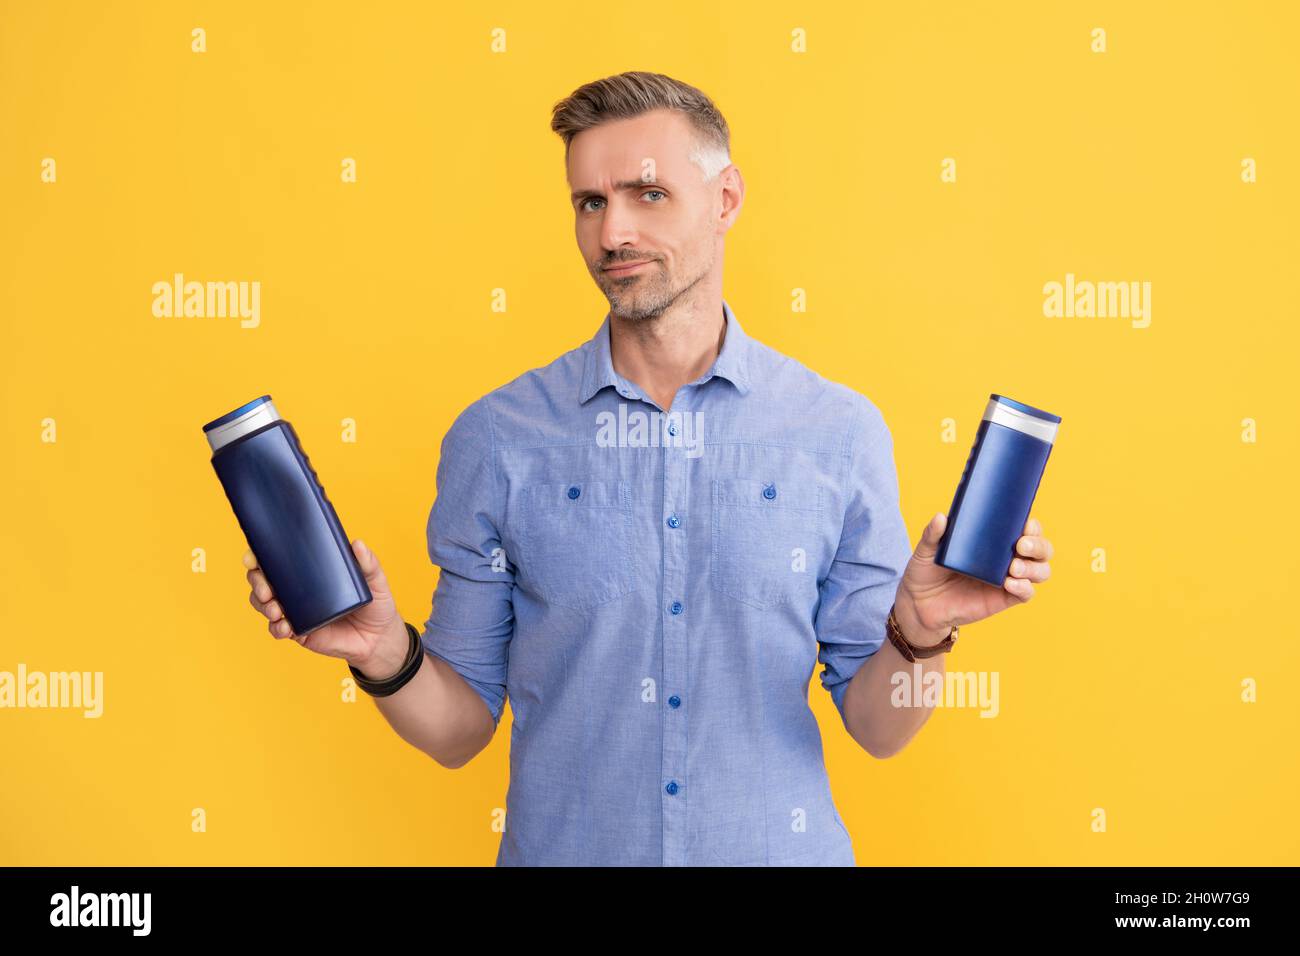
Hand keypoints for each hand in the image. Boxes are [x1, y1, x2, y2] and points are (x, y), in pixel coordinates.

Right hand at [244, 539, 406, 674]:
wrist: (380, 638)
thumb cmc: (375, 604)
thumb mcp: (375, 581)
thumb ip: (369, 563)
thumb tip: (357, 544)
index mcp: (310, 570)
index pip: (277, 558)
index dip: (259, 555)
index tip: (253, 557)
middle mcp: (298, 589)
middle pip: (263, 580)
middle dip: (257, 582)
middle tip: (267, 589)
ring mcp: (296, 610)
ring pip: (264, 604)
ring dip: (262, 605)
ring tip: (275, 609)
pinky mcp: (300, 631)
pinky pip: (278, 629)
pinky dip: (276, 628)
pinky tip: (285, 627)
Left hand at [893, 512, 1052, 642]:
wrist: (919, 604)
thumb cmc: (926, 571)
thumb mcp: (926, 550)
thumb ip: (932, 534)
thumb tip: (941, 517)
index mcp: (993, 539)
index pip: (1024, 528)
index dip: (1032, 525)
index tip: (1026, 523)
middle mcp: (1006, 557)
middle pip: (1041, 549)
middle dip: (1038, 545)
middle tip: (1020, 545)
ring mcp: (1007, 578)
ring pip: (1040, 571)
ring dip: (1034, 567)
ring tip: (1013, 568)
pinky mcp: (1004, 598)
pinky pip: (1026, 593)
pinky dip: (1024, 588)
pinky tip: (1010, 583)